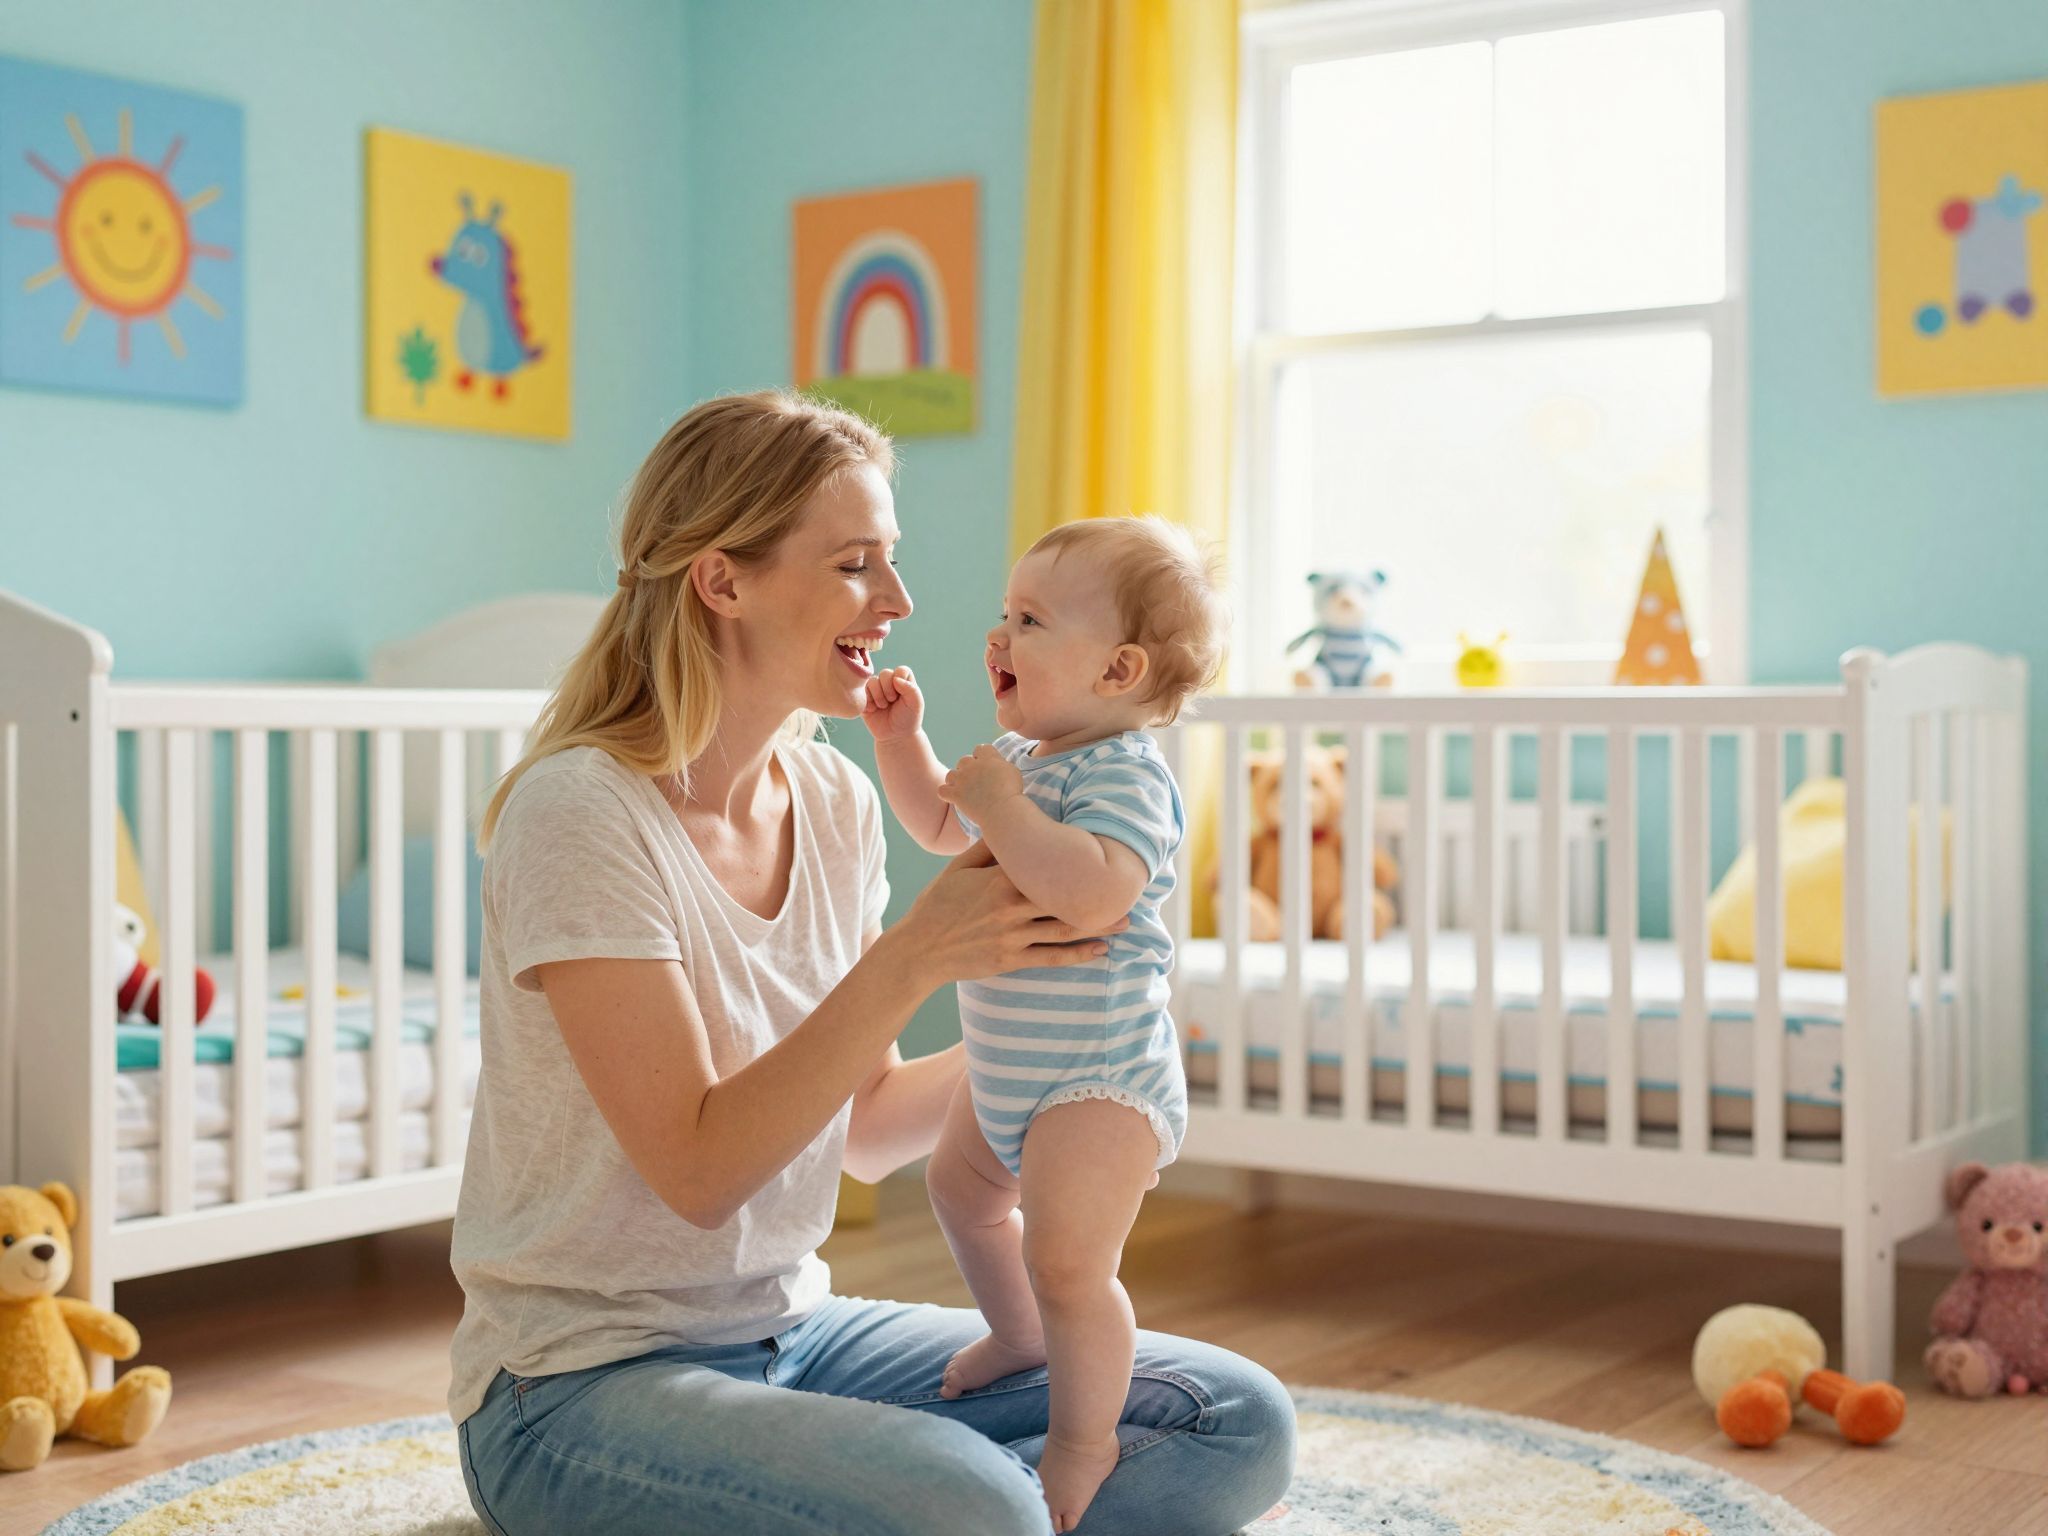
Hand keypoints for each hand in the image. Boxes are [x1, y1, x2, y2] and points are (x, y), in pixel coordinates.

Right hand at [862, 666, 925, 742]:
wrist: (895, 736)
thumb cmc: (908, 719)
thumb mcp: (916, 704)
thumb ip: (911, 689)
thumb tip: (896, 678)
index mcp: (904, 681)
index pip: (901, 670)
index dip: (900, 682)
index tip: (902, 696)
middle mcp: (889, 682)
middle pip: (885, 673)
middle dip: (888, 689)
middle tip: (892, 702)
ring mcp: (876, 689)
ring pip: (872, 681)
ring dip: (878, 696)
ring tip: (883, 707)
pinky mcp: (865, 697)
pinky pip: (861, 690)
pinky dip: (868, 701)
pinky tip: (873, 709)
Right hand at [895, 842, 1124, 985]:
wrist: (918, 949)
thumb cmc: (937, 904)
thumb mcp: (958, 868)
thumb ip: (987, 849)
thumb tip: (1011, 828)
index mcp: (1000, 879)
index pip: (1044, 867)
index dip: (1074, 862)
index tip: (1100, 855)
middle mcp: (1010, 907)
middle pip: (1063, 899)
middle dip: (1096, 896)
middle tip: (1129, 889)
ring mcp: (1013, 936)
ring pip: (1063, 929)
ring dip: (1098, 926)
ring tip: (1125, 921)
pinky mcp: (1011, 959)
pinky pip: (1051, 958)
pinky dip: (1078, 956)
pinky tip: (1100, 952)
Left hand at [936, 744, 1022, 822]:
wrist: (1003, 810)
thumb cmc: (1012, 792)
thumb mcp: (1012, 771)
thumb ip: (1000, 763)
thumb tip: (994, 763)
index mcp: (988, 757)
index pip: (980, 749)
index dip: (983, 757)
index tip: (987, 767)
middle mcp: (972, 765)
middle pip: (964, 761)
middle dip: (968, 770)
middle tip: (977, 782)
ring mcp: (962, 779)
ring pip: (951, 774)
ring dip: (956, 780)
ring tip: (963, 789)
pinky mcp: (955, 794)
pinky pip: (942, 790)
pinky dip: (946, 793)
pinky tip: (953, 797)